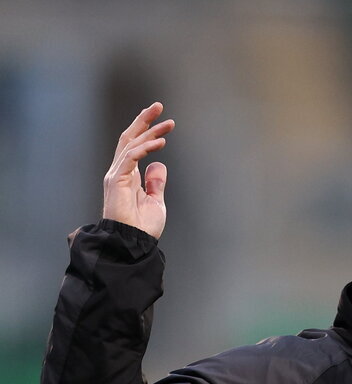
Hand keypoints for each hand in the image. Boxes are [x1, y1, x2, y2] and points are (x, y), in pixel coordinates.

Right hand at [102, 101, 174, 238]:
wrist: (133, 243)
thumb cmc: (142, 228)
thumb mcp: (155, 201)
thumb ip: (155, 183)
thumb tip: (158, 165)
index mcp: (127, 176)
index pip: (135, 146)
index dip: (147, 131)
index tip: (164, 121)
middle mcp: (119, 171)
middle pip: (130, 138)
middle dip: (144, 120)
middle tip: (159, 106)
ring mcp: (116, 175)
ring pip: (131, 144)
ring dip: (150, 131)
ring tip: (168, 123)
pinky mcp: (117, 180)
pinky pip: (131, 156)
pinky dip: (146, 147)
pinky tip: (161, 141)